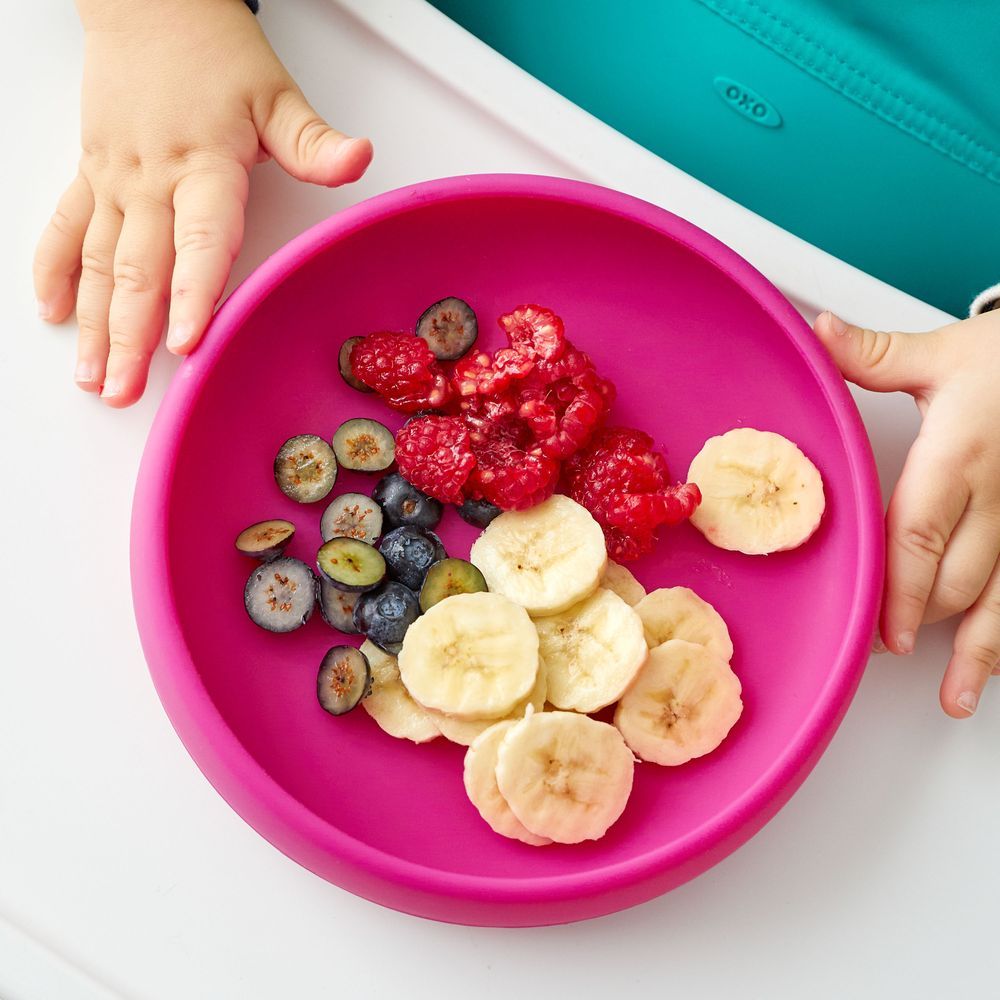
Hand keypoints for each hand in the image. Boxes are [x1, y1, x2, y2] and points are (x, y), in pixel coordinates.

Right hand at [33, 0, 371, 406]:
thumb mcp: (275, 94)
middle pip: (139, 269)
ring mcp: (114, 180)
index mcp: (204, 166)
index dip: (194, 292)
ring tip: (93, 377)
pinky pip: (63, 228)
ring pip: (97, 261)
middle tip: (126, 392)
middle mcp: (151, 180)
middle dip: (132, 336)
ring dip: (94, 323)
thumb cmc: (214, 52)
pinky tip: (53, 315)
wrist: (148, 2)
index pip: (200, 239)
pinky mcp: (90, 174)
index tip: (187, 341)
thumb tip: (360, 158)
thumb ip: (313, 142)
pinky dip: (53, 271)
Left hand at [815, 310, 999, 716]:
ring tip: (956, 695)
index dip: (899, 588)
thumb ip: (875, 354)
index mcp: (957, 457)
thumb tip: (817, 332)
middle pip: (957, 577)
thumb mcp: (945, 353)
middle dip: (919, 621)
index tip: (880, 630)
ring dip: (981, 652)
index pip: (920, 533)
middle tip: (881, 653)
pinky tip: (999, 663)